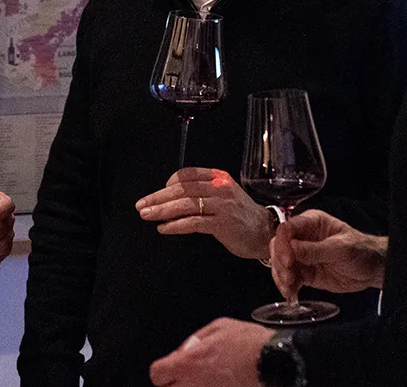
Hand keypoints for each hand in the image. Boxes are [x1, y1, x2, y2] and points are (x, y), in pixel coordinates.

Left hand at [135, 168, 273, 260]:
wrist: (265, 231)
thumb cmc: (239, 214)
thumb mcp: (223, 195)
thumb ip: (202, 192)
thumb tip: (170, 197)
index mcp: (218, 177)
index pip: (187, 174)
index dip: (169, 183)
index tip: (158, 194)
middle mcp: (220, 188)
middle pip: (183, 189)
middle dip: (158, 197)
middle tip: (141, 205)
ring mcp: (222, 206)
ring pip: (186, 205)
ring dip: (162, 211)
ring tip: (147, 215)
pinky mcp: (223, 224)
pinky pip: (194, 223)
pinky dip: (176, 225)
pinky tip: (164, 228)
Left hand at [150, 318, 271, 386]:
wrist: (276, 363)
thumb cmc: (249, 343)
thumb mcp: (219, 327)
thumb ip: (195, 340)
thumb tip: (184, 351)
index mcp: (188, 363)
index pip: (157, 374)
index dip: (165, 370)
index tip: (174, 368)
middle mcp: (192, 386)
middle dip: (177, 383)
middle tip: (192, 375)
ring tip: (209, 379)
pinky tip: (222, 383)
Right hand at [270, 209, 386, 300]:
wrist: (372, 269)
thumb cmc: (361, 250)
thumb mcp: (341, 248)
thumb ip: (316, 249)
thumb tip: (292, 249)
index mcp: (312, 223)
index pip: (287, 229)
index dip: (283, 244)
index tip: (287, 260)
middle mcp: (303, 237)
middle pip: (279, 246)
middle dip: (280, 263)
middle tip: (289, 277)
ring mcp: (302, 256)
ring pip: (280, 263)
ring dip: (281, 276)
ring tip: (290, 288)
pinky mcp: (305, 272)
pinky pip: (289, 278)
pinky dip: (286, 286)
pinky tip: (290, 294)